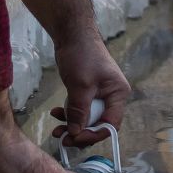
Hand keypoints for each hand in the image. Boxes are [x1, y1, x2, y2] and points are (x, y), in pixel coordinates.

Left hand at [50, 33, 131, 147]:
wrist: (72, 34)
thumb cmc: (82, 55)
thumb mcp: (80, 86)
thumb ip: (79, 112)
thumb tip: (75, 133)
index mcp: (118, 94)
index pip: (110, 124)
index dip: (93, 134)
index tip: (75, 138)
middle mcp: (112, 96)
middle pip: (98, 124)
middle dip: (80, 132)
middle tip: (62, 138)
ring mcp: (99, 94)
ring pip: (86, 118)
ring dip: (71, 125)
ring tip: (55, 130)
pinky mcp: (87, 91)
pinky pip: (79, 109)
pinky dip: (68, 113)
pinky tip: (55, 112)